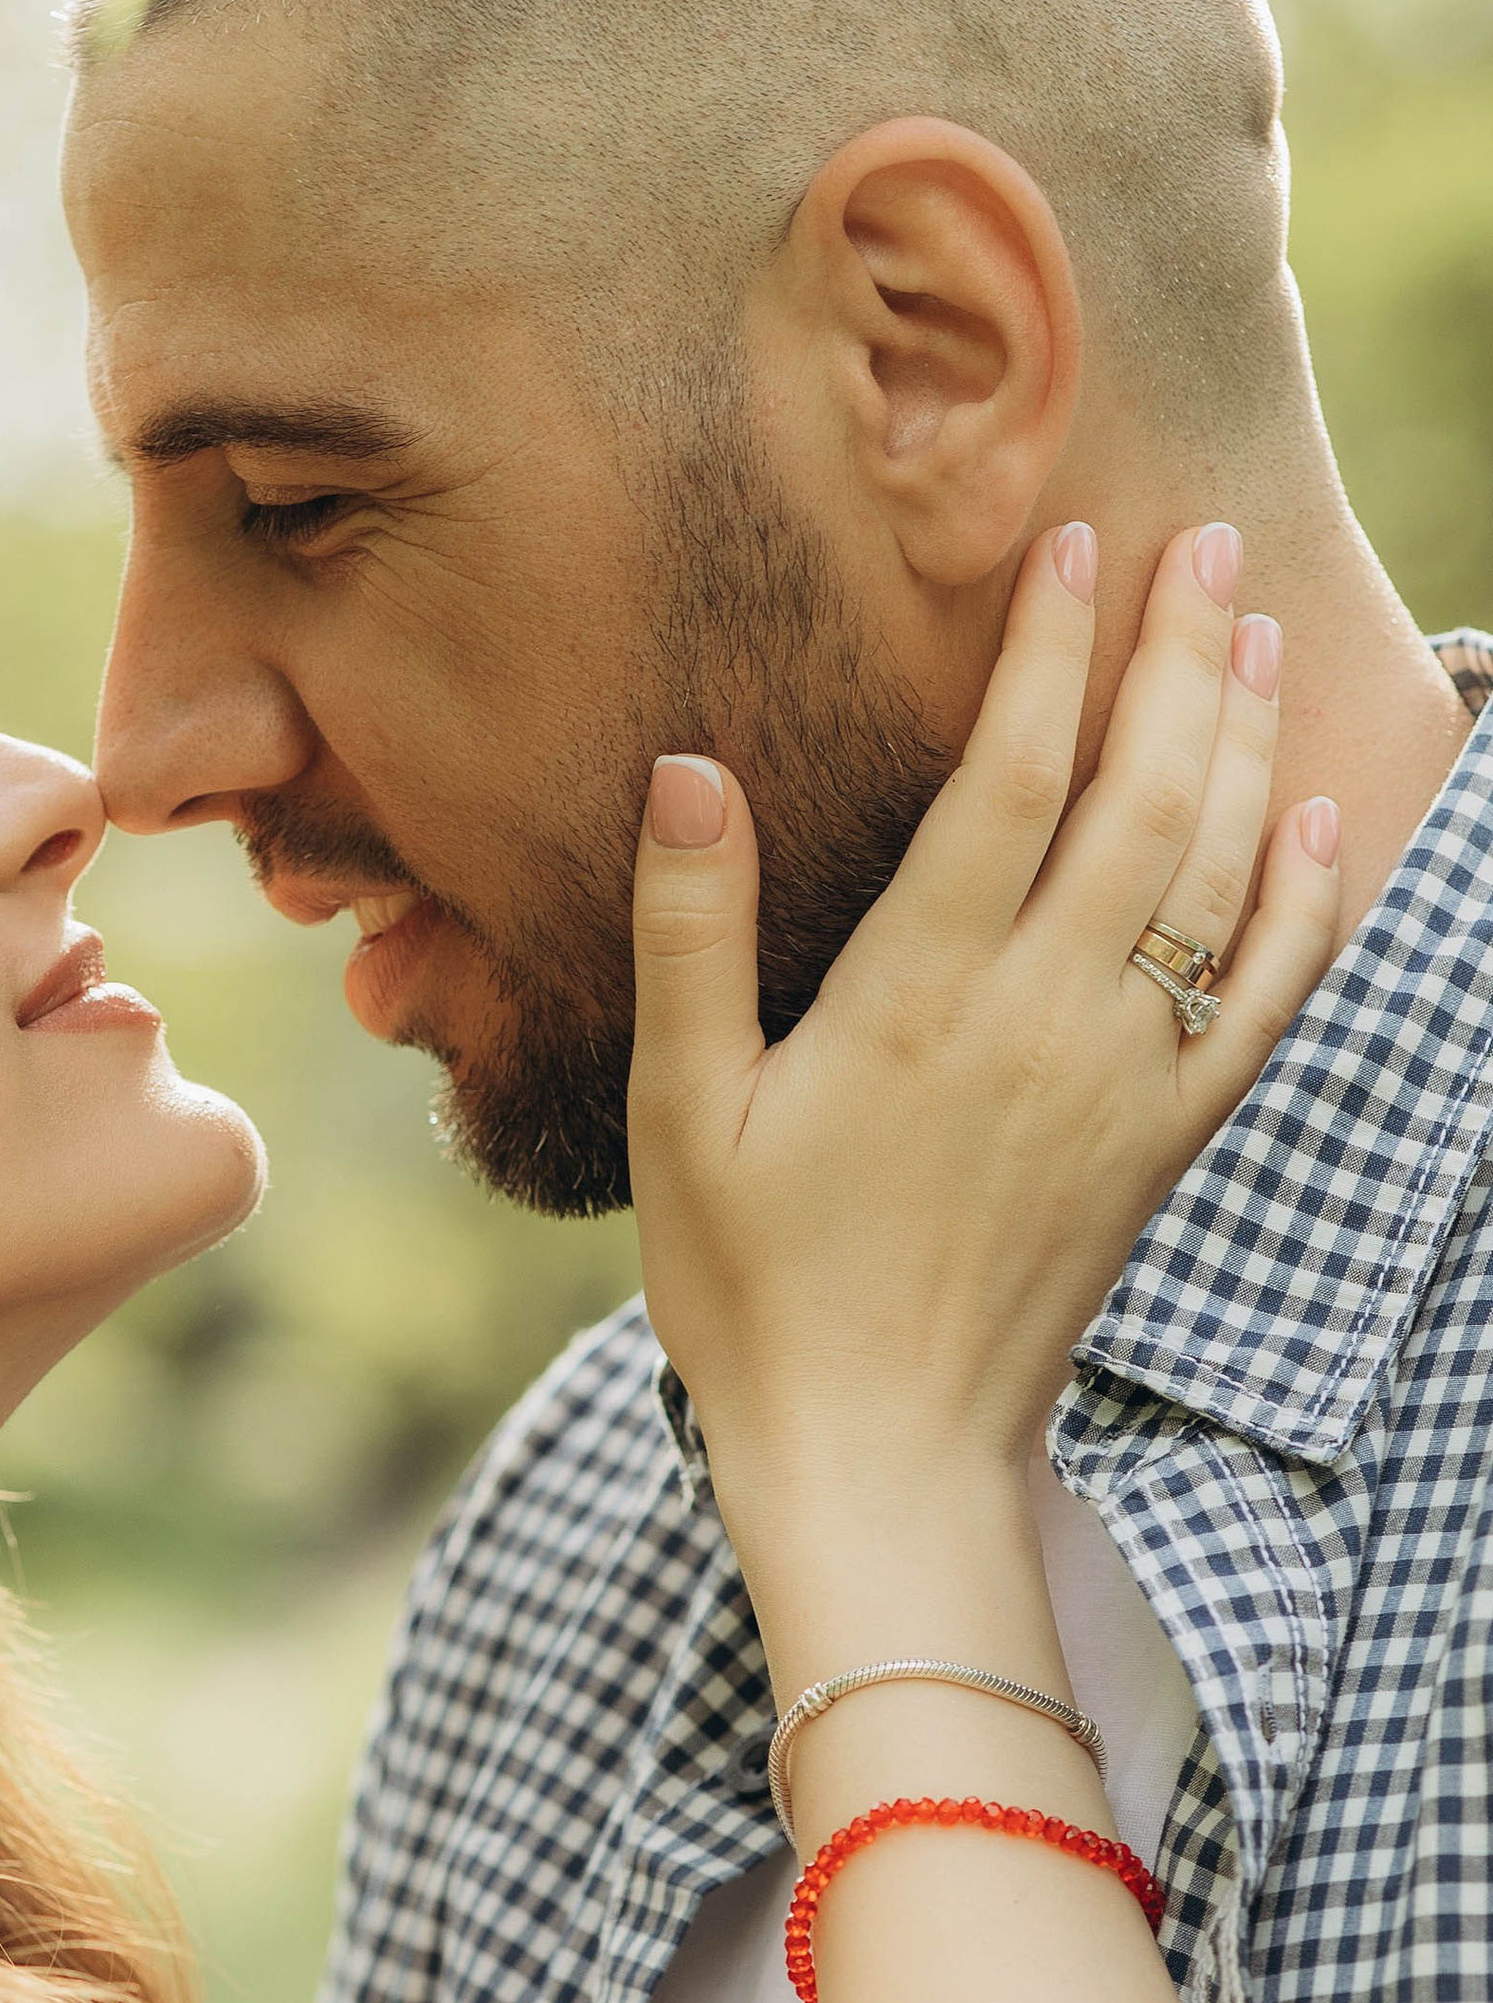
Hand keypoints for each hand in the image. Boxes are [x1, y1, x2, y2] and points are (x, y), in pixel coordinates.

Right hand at [624, 523, 1339, 1532]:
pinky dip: (1307, 909)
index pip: (1012, 781)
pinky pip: (1266, 1005)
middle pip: (1146, 800)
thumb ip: (693, 936)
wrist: (881, 1460)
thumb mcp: (682, 1115)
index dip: (1051, 653)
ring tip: (1258, 636)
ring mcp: (1124, 1084)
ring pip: (1220, 881)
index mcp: (919, 999)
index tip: (1074, 544)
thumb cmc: (754, 1290)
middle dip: (1180, 659)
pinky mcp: (1165, 1146)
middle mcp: (1046, 1023)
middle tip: (1205, 542)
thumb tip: (690, 770)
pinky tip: (1319, 830)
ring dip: (1247, 747)